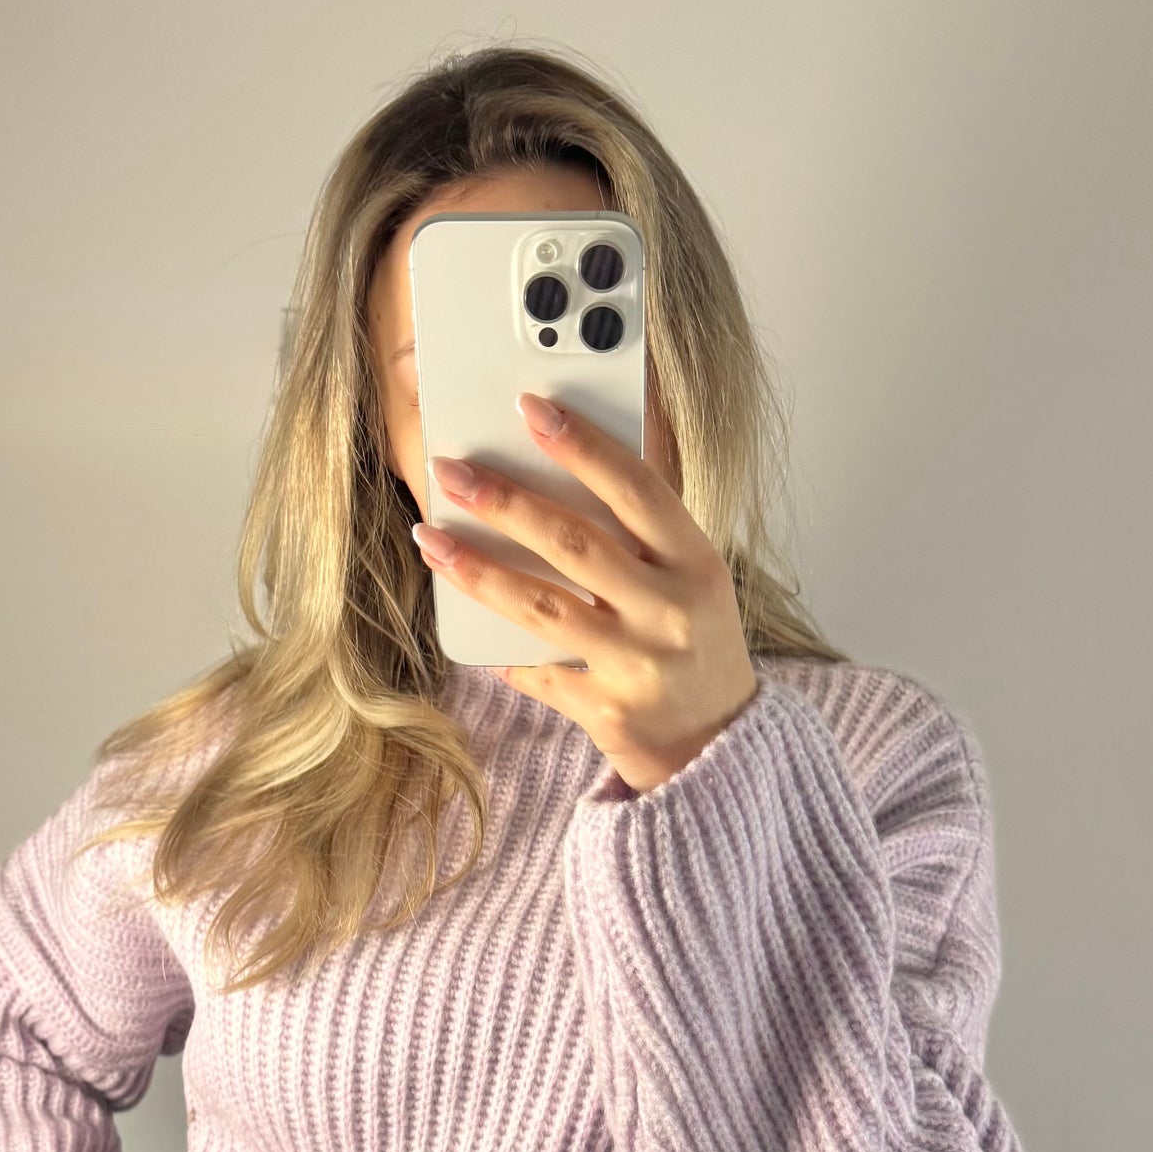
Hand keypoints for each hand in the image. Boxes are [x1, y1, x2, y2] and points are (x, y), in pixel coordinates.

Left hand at [412, 393, 759, 794]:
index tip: (530, 407)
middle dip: (504, 501)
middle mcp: (671, 611)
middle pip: (574, 542)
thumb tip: (557, 469)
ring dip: (477, 568)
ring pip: (542, 606)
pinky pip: (539, 672)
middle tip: (450, 471)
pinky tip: (470, 626)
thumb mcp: (691, 580)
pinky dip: (503, 651)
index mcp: (697, 563)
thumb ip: (640, 534)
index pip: (636, 489)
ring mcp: (640, 665)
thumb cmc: (695, 643)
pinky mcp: (609, 712)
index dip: (581, 445)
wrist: (722, 744)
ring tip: (430, 536)